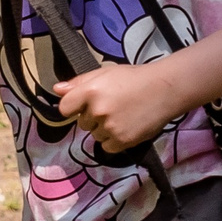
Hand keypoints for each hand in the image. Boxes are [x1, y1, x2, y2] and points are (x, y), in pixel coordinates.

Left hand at [53, 61, 188, 153]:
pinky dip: (114, 140)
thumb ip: (79, 82)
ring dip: (104, 129)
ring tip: (122, 116)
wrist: (165, 90)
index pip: (65, 108)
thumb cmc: (134, 78)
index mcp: (91, 90)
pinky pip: (106, 146)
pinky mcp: (122, 141)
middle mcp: (97, 110)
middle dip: (93, 117)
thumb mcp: (105, 73)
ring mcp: (110, 127)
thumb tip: (56, 90)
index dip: (73, 107)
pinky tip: (126, 127)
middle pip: (82, 123)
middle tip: (113, 106)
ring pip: (95, 135)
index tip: (83, 105)